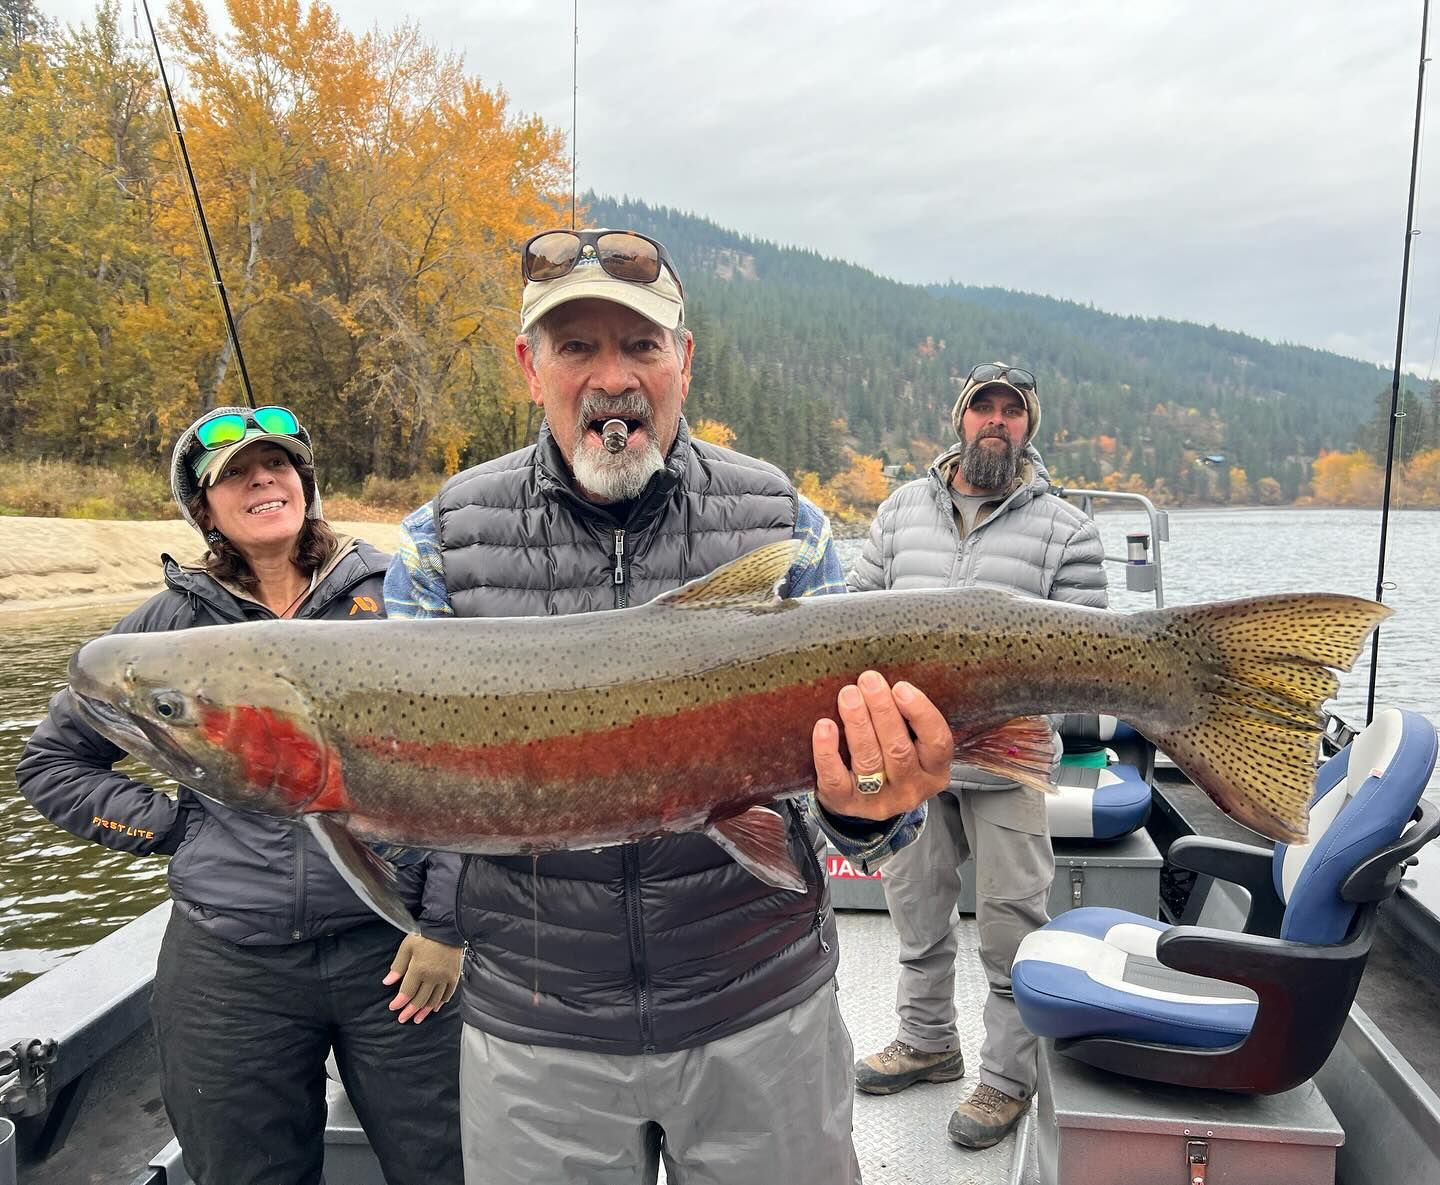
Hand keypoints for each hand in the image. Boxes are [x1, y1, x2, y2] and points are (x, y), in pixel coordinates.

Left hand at [384, 934, 462, 1023]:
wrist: (448, 928)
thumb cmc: (425, 936)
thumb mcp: (407, 947)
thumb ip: (397, 966)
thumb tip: (387, 981)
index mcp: (419, 969)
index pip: (407, 992)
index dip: (399, 1002)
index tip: (393, 1007)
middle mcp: (433, 976)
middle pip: (420, 1000)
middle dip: (410, 1011)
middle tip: (403, 1018)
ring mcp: (445, 978)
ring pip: (434, 1000)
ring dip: (424, 1011)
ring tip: (417, 1018)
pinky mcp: (454, 976)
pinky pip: (447, 994)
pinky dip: (440, 1003)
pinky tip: (435, 1008)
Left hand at [812, 670, 952, 819]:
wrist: (862, 797)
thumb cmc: (890, 757)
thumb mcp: (912, 742)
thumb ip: (907, 719)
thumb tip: (885, 682)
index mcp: (934, 771)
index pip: (937, 742)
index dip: (920, 713)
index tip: (901, 687)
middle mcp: (911, 789)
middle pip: (898, 749)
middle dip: (883, 711)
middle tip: (869, 681)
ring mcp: (879, 799)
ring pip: (869, 760)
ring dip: (858, 723)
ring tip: (849, 695)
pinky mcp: (847, 803)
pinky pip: (836, 777)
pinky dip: (828, 751)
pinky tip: (825, 726)